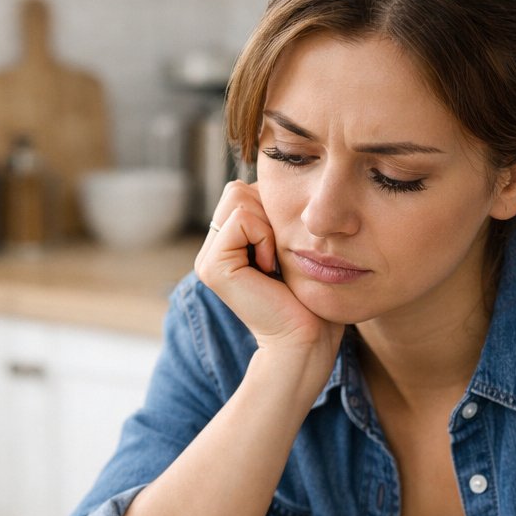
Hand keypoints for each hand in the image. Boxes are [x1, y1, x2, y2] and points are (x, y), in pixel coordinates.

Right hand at [194, 181, 341, 360]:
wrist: (305, 338)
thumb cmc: (308, 296)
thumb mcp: (289, 243)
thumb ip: (272, 214)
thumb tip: (272, 177)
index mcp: (226, 244)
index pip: (244, 190)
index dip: (273, 207)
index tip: (284, 249)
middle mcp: (211, 249)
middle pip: (238, 189)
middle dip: (269, 212)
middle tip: (279, 256)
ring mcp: (207, 258)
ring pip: (238, 197)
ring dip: (268, 225)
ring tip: (273, 263)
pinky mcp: (212, 266)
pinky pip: (241, 219)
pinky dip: (264, 237)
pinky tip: (269, 269)